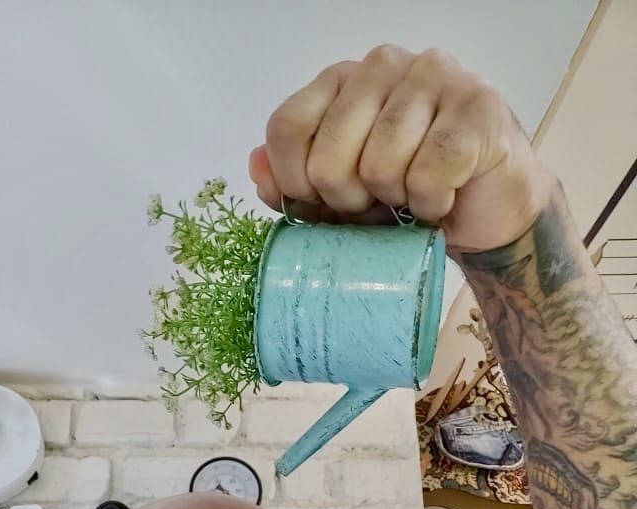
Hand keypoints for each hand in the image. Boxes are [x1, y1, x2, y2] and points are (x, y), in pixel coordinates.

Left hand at [249, 46, 556, 251]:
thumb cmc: (410, 196)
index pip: (287, 128)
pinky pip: (427, 177)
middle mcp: (383, 66)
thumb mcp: (340, 197)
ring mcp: (434, 78)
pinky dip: (432, 205)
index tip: (324, 204)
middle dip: (349, 202)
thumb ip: (293, 183)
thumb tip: (256, 166)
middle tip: (378, 204)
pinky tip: (443, 197)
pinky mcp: (478, 107)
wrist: (486, 210)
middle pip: (328, 156)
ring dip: (396, 204)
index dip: (297, 185)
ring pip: (380, 167)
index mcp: (341, 80)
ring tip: (413, 197)